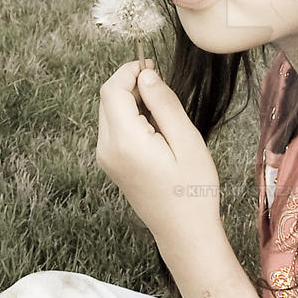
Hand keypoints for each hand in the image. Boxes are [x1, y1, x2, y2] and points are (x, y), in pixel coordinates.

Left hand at [96, 62, 220, 239]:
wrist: (184, 231)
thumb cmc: (192, 189)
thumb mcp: (186, 140)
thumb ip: (163, 104)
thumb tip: (146, 74)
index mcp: (124, 141)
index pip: (113, 90)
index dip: (129, 71)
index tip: (153, 65)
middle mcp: (107, 148)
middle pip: (108, 98)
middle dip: (131, 84)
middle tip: (162, 88)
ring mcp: (106, 158)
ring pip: (110, 112)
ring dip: (132, 101)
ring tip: (163, 114)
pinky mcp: (111, 163)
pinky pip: (114, 128)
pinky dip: (131, 118)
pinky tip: (156, 130)